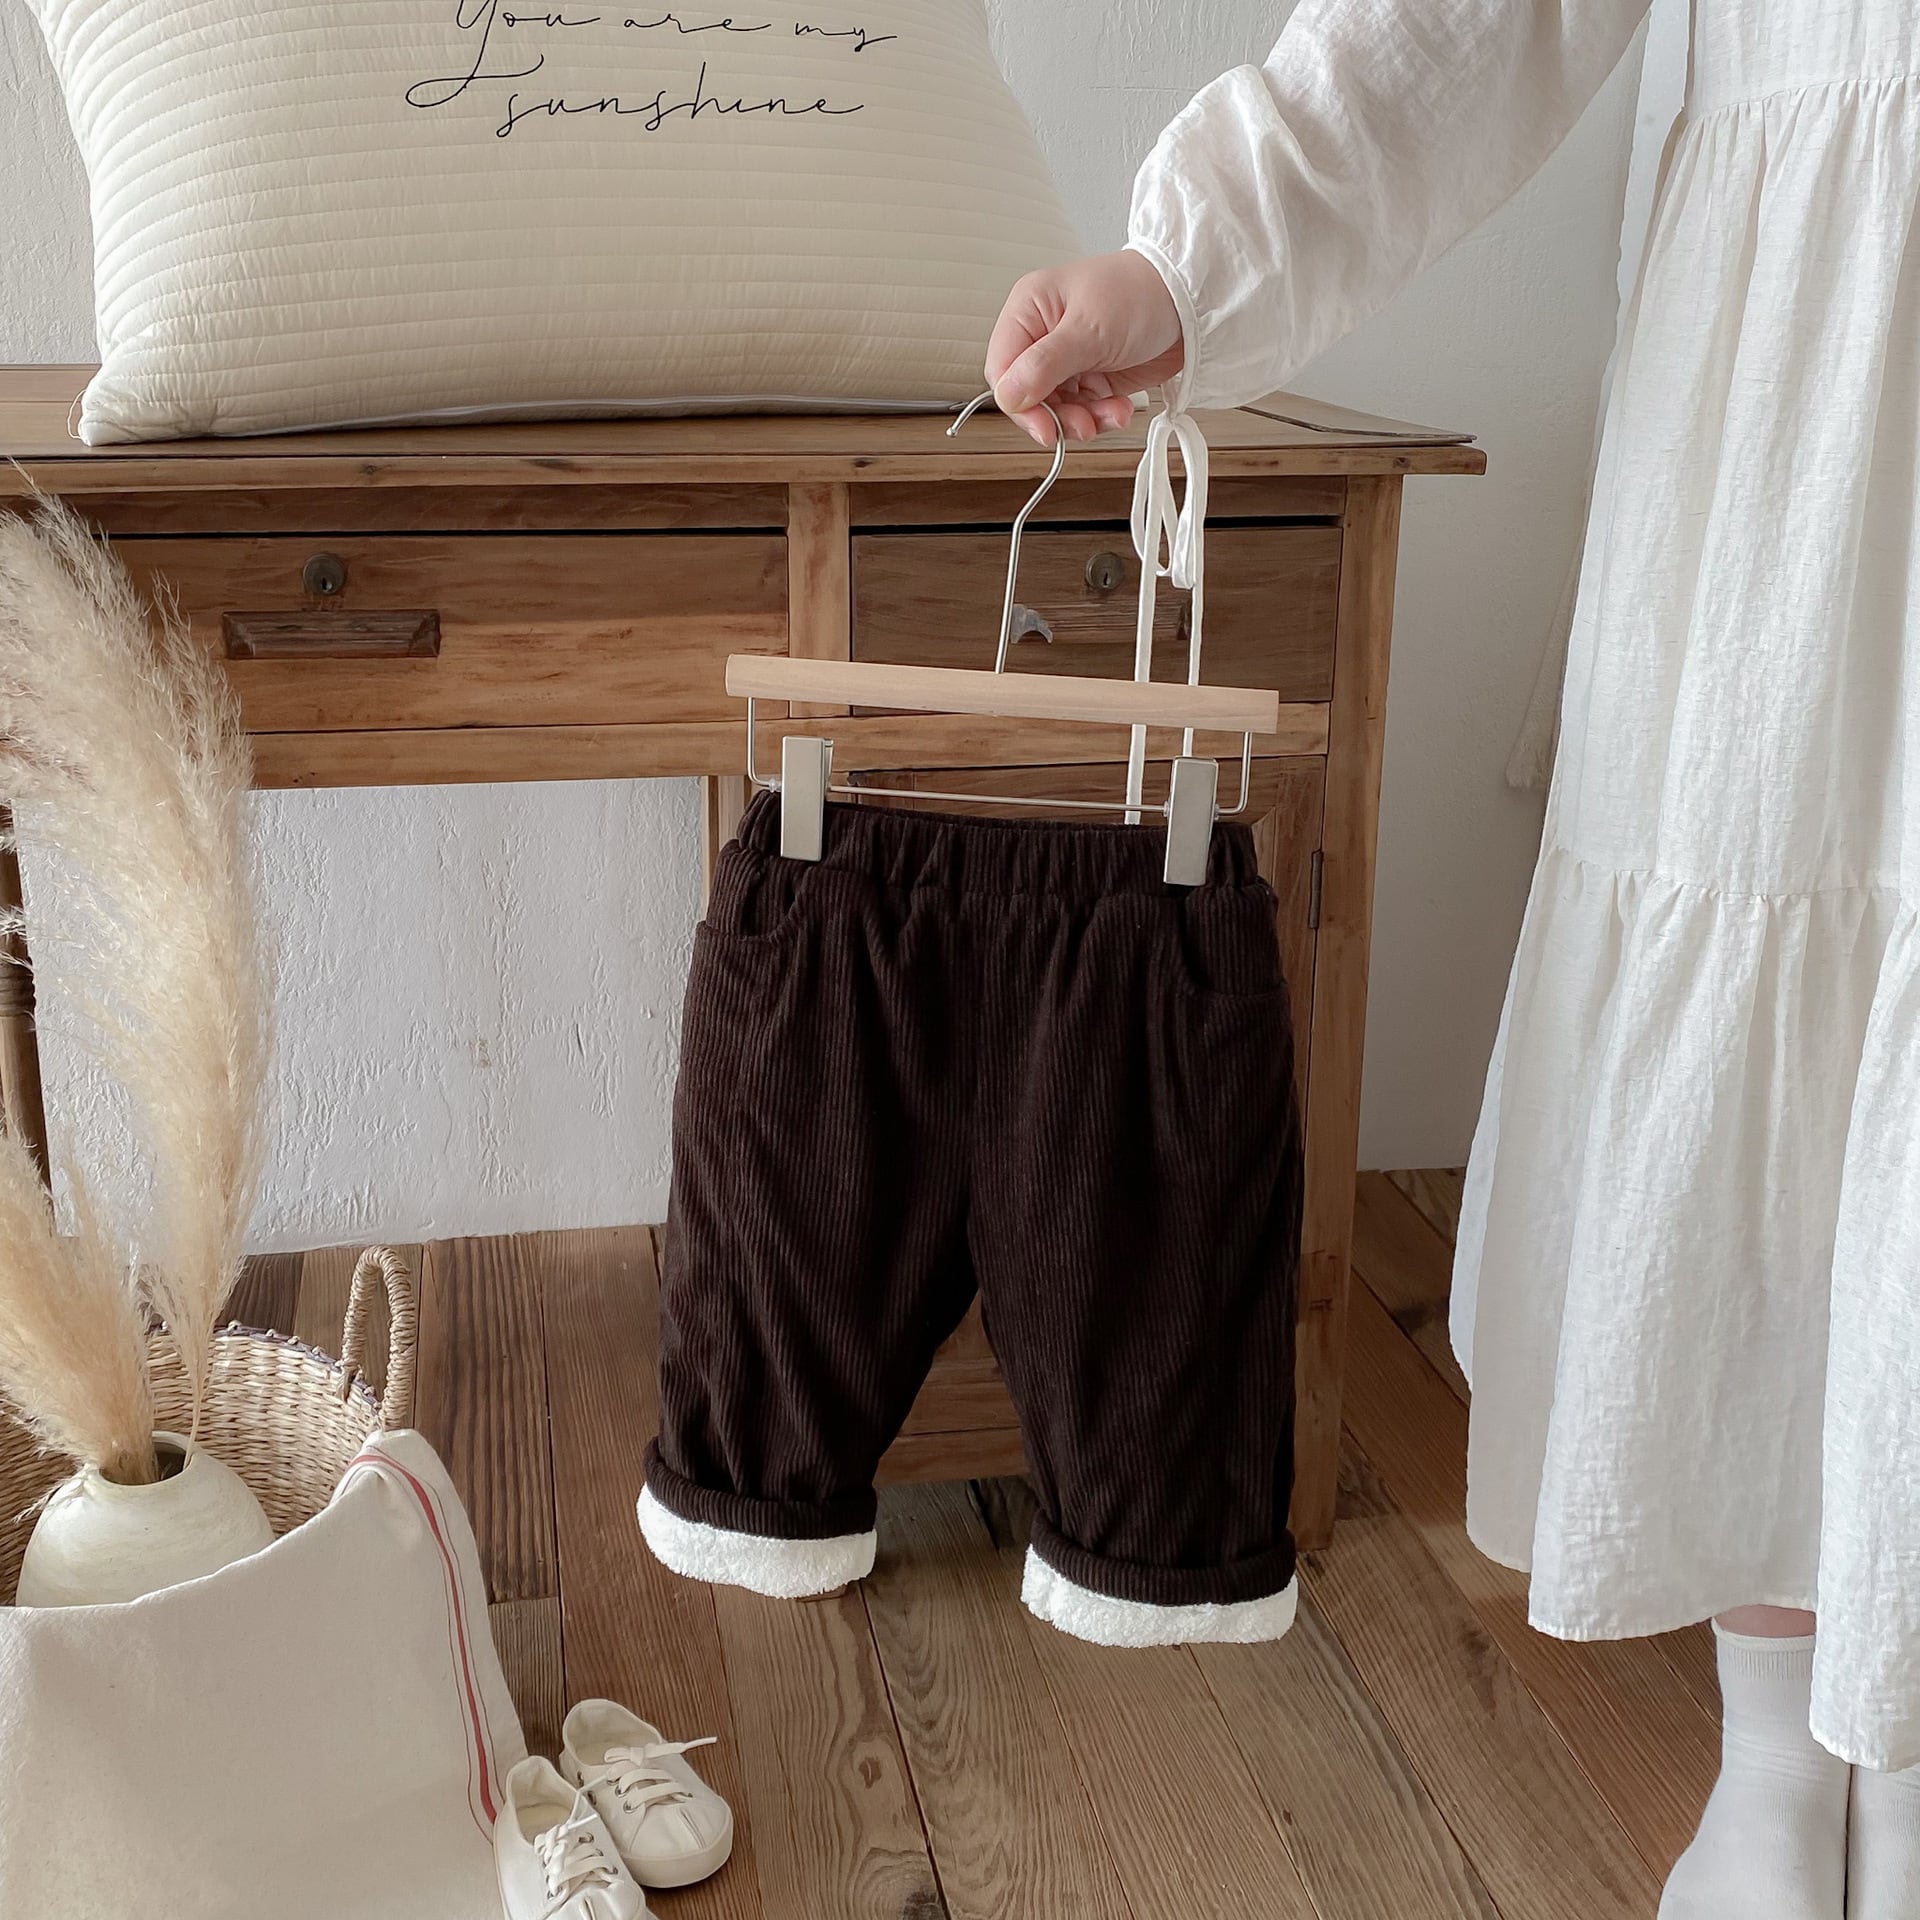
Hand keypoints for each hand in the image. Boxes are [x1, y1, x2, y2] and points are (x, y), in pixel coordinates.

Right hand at [986, 250, 1184, 445]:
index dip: (1019, 403)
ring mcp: (1069, 359)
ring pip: (1057, 409)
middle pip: (1028, 395)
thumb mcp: (1089, 330)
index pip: (1002, 369)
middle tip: (1082, 426)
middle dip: (1057, 416)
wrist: (1191, 303)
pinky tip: (1121, 409)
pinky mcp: (1093, 377)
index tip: (1044, 427)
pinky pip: (1084, 411)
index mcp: (1030, 310)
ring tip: (1110, 415)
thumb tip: (1008, 396)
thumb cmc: (1141, 294)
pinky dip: (1101, 417)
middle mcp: (1044, 335)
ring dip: (1084, 420)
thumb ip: (1044, 365)